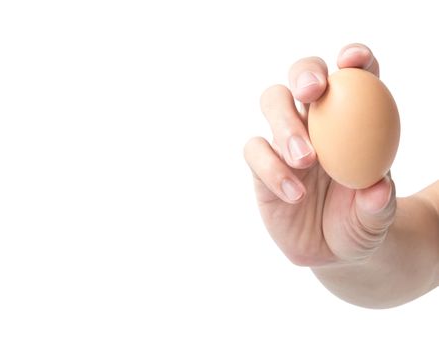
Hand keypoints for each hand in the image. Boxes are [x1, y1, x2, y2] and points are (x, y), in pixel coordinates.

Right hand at [244, 44, 396, 266]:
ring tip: (305, 158)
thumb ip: (378, 204)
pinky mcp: (261, 165)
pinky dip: (271, 168)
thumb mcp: (376, 219)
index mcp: (353, 120)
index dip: (354, 61)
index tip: (354, 61)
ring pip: (272, 104)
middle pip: (302, 77)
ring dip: (285, 123)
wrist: (331, 250)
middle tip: (312, 92)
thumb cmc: (359, 222)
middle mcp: (316, 123)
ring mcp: (285, 141)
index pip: (354, 77)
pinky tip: (294, 194)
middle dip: (305, 73)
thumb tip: (376, 188)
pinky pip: (255, 152)